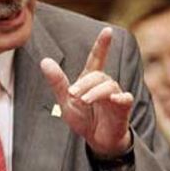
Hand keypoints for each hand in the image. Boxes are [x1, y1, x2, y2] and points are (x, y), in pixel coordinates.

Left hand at [41, 27, 133, 157]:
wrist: (96, 140)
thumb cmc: (83, 118)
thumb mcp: (65, 100)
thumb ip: (57, 82)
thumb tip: (44, 60)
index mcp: (91, 80)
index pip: (97, 59)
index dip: (102, 45)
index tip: (107, 30)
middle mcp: (105, 84)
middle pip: (97, 75)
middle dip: (84, 83)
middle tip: (72, 95)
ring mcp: (115, 95)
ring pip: (108, 86)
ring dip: (94, 92)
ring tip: (83, 101)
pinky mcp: (123, 108)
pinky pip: (125, 98)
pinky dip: (120, 98)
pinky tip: (114, 99)